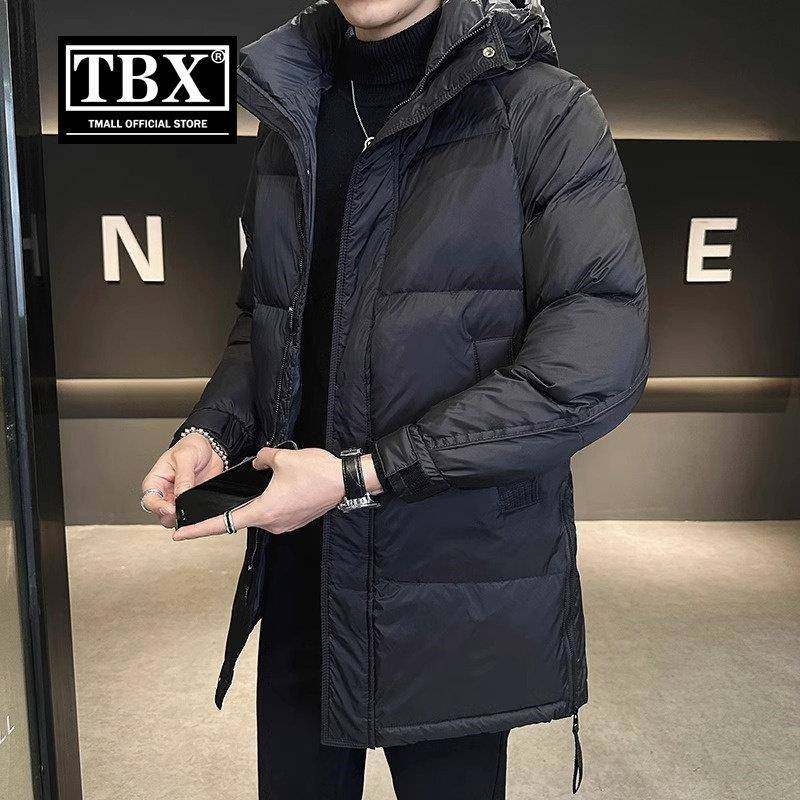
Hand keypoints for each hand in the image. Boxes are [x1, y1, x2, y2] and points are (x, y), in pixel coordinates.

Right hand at [140, 433, 224, 528]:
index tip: (171, 509)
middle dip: (173, 516)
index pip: (150, 501)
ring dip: (185, 516)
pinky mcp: (192, 502)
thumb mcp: (186, 456)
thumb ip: (183, 476)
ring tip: (195, 509)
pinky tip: (202, 510)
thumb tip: (180, 494)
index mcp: (156, 481)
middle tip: (185, 511)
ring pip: (176, 518)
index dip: (158, 508)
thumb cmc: (191, 446)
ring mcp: (178, 500)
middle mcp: (165, 493)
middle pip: (162, 514)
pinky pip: (192, 514)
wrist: (211, 447)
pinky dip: (197, 515)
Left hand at [172, 447, 382, 540]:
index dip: (198, 530)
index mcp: (263, 511)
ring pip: (261, 512)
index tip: (179, 534)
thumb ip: (261, 458)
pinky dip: (272, 501)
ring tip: (271, 481)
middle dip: (235, 504)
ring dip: (259, 499)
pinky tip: (282, 486)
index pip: (222, 523)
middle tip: (229, 494)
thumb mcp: (281, 457)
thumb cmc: (316, 472)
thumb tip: (258, 461)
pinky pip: (276, 512)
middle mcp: (272, 523)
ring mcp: (285, 525)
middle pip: (243, 515)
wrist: (346, 481)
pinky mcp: (296, 521)